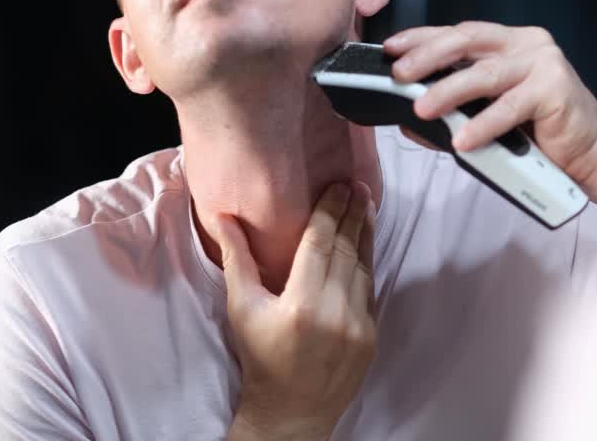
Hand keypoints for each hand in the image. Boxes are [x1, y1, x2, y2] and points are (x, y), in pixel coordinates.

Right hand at [216, 182, 376, 440]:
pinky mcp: (372, 337)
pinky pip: (371, 291)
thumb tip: (224, 216)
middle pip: (346, 249)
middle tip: (356, 185)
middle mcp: (335, 312)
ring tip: (365, 205)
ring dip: (364, 234)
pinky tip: (365, 245)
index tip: (338, 184)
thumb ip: (237, 259)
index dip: (330, 210)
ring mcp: (359, 326)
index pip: (320, 243)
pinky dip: (367, 264)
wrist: (292, 412)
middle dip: (352, 214)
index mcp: (301, 304)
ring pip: (364, 267)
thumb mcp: (241, 308)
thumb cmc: (260, 358)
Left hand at [383, 22, 596, 190]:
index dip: (422, 38)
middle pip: (467, 42)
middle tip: (399, 75)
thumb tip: (405, 121)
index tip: (390, 48)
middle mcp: (526, 44)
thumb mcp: (489, 116)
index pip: (458, 33)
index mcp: (509, 42)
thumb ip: (454, 112)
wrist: (591, 154)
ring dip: (448, 92)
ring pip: (485, 75)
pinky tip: (462, 140)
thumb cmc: (539, 133)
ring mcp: (543, 63)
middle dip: (427, 57)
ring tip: (421, 110)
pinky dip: (482, 125)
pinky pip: (510, 108)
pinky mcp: (555, 89)